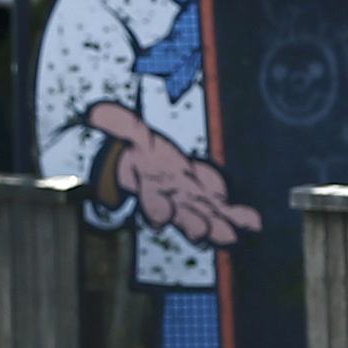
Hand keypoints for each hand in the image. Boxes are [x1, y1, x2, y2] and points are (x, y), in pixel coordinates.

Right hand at [104, 122, 258, 246]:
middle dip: (190, 224)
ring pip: (204, 219)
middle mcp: (173, 199)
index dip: (156, 208)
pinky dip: (239, 218)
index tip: (160, 216)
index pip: (152, 199)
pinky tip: (253, 223)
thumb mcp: (135, 135)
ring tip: (229, 235)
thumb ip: (120, 124)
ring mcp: (193, 204)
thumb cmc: (147, 154)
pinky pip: (225, 212)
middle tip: (201, 233)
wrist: (155, 169)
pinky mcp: (211, 203)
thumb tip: (94, 112)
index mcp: (154, 185)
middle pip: (180, 215)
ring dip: (216, 228)